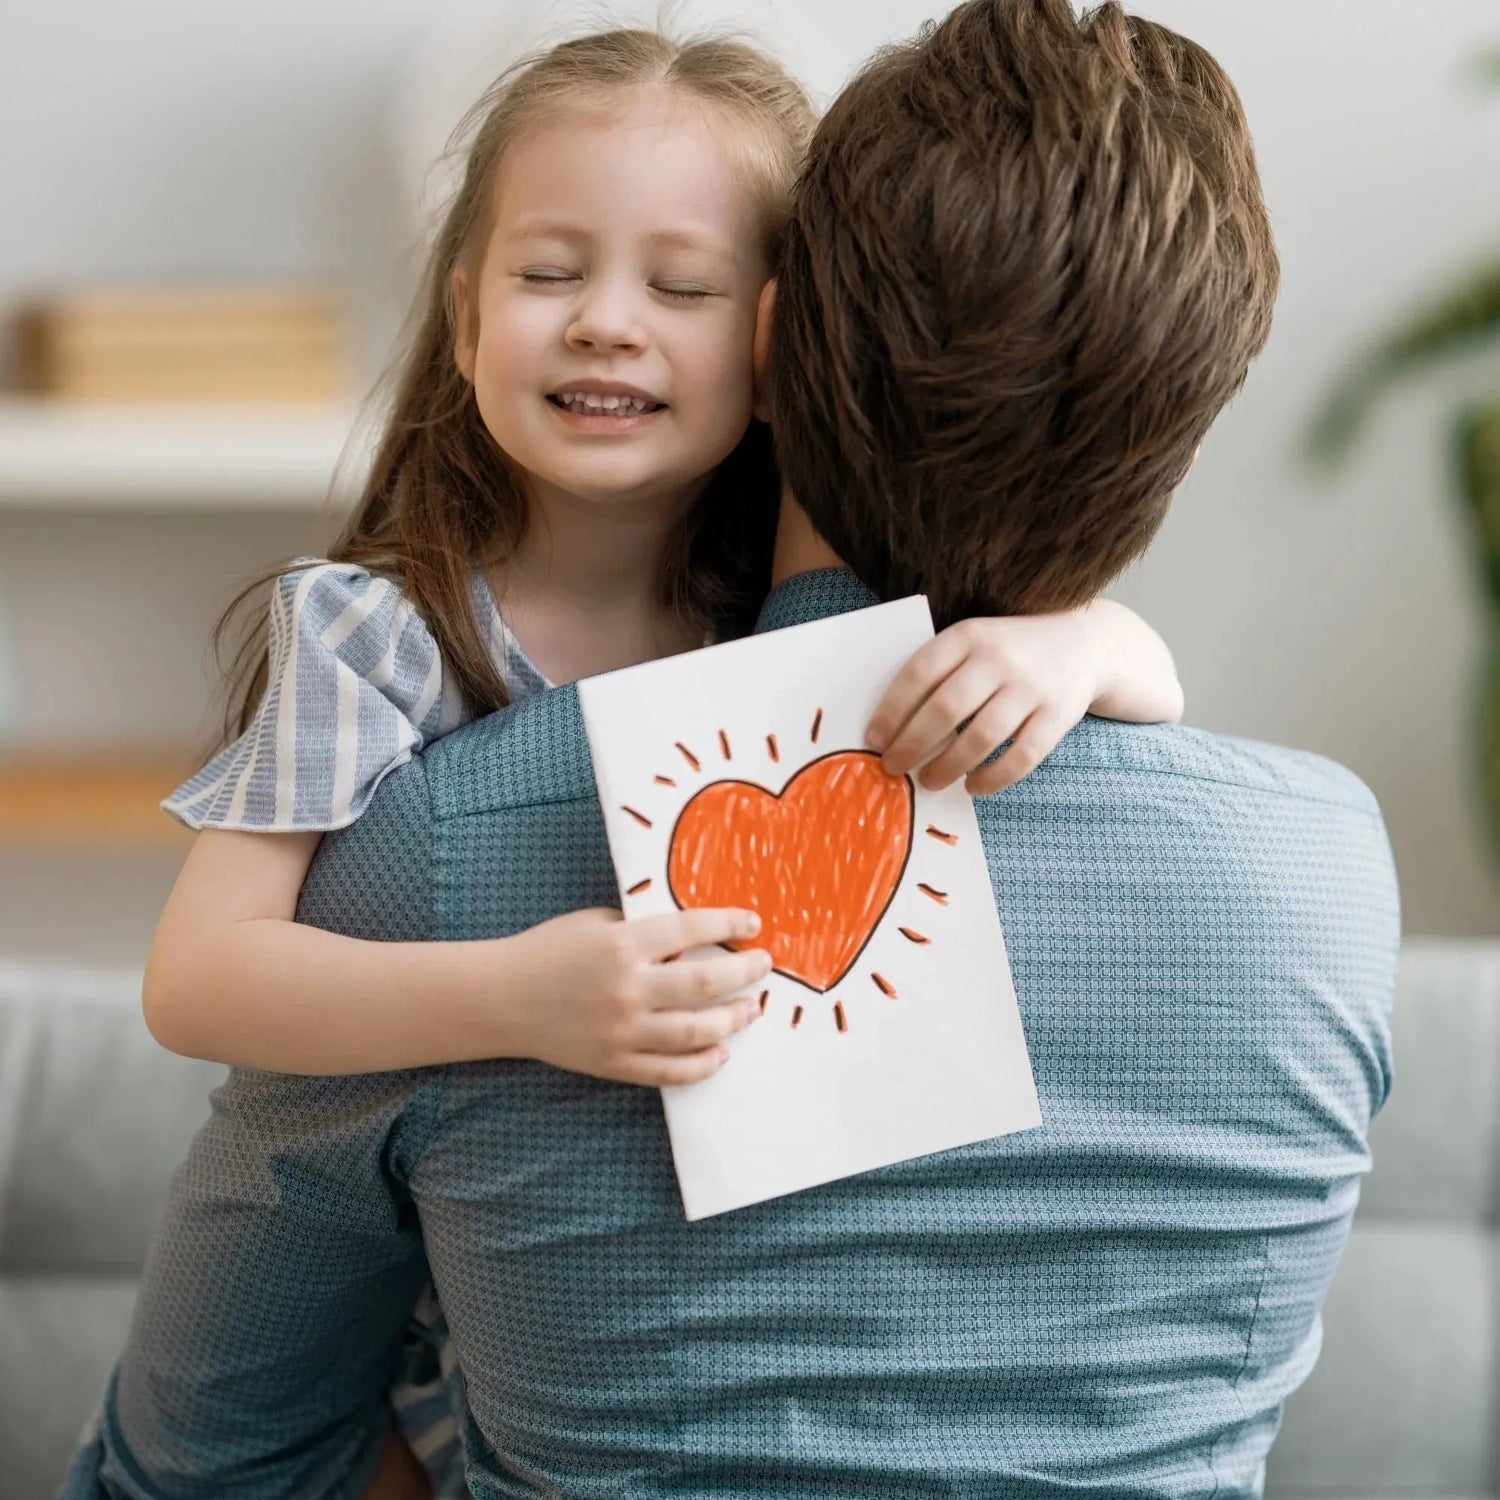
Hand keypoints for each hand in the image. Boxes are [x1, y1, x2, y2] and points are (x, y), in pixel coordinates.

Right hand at [504, 906, 772, 1086]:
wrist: (502, 997)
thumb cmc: (550, 949)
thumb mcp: (598, 922)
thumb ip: (645, 929)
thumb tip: (698, 935)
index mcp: (622, 944)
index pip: (691, 930)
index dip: (728, 924)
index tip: (753, 923)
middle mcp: (627, 989)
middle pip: (705, 984)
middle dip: (745, 973)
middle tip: (764, 966)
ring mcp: (622, 1032)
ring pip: (696, 1032)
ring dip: (733, 1020)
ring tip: (751, 1009)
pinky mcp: (614, 1064)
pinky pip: (669, 1072)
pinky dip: (702, 1065)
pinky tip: (720, 1053)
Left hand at [865, 614, 1098, 795]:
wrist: (1082, 642)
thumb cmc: (1007, 651)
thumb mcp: (972, 642)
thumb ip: (939, 672)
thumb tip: (892, 728)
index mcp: (968, 635)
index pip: (919, 674)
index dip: (891, 710)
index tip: (873, 740)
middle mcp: (999, 658)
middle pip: (946, 709)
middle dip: (912, 745)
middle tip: (893, 768)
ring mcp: (1032, 687)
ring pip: (982, 737)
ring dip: (948, 766)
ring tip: (929, 781)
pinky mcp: (1059, 715)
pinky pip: (1022, 756)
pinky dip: (993, 778)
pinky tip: (973, 786)